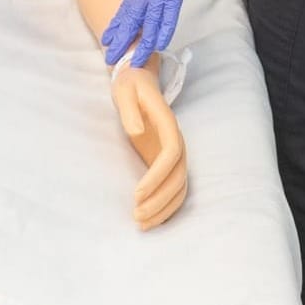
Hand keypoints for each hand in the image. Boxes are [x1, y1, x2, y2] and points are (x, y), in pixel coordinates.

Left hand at [101, 0, 201, 66]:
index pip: (130, 5)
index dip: (120, 23)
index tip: (110, 37)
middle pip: (134, 16)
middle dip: (123, 38)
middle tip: (111, 57)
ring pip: (149, 16)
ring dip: (141, 40)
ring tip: (131, 58)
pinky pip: (169, 8)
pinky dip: (164, 25)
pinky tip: (158, 41)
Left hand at [112, 61, 187, 229]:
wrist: (139, 80)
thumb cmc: (129, 85)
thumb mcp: (124, 90)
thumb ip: (129, 109)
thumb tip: (135, 132)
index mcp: (168, 123)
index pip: (171, 153)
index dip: (157, 176)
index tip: (137, 193)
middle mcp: (177, 141)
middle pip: (178, 176)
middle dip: (160, 200)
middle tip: (136, 216)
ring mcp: (175, 153)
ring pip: (180, 187)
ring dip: (164, 208)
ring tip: (141, 223)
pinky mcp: (168, 162)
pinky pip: (175, 189)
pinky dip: (167, 206)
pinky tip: (151, 219)